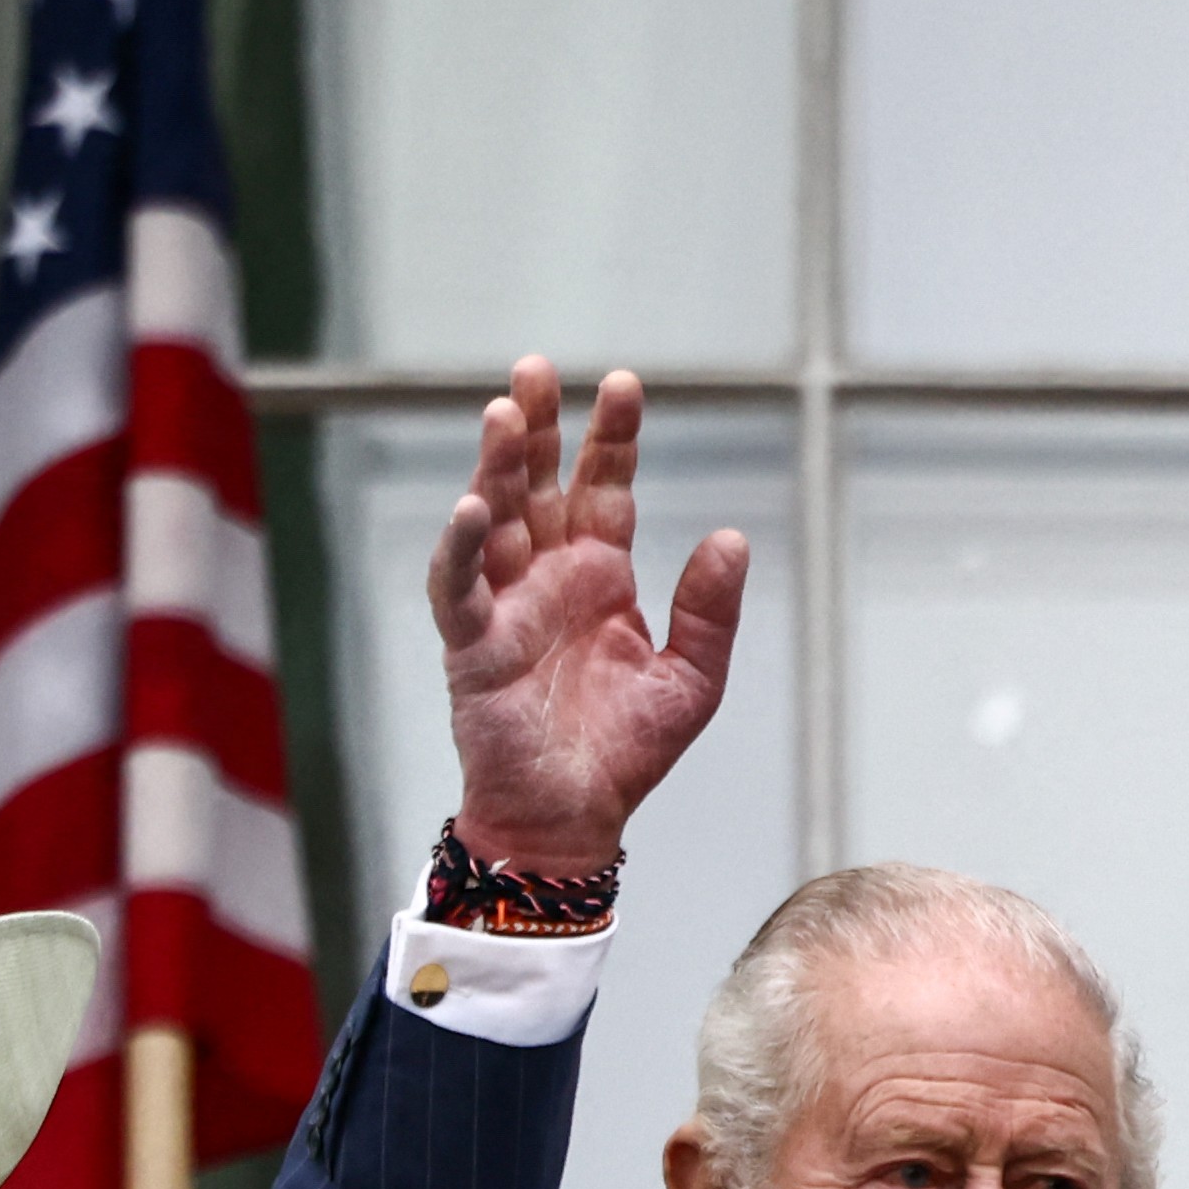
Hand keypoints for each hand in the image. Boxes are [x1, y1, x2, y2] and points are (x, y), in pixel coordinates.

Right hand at [425, 364, 745, 881]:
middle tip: (536, 369)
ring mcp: (506, 605)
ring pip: (495, 519)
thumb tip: (731, 537)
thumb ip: (709, 610)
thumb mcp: (692, 680)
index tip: (625, 384)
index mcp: (600, 575)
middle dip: (536, 426)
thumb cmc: (624, 754)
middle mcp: (548, 577)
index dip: (612, 436)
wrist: (574, 820)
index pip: (604, 486)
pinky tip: (474, 510)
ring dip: (495, 467)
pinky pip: (458, 587)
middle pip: (537, 483)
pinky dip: (461, 549)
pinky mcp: (471, 645)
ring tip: (505, 413)